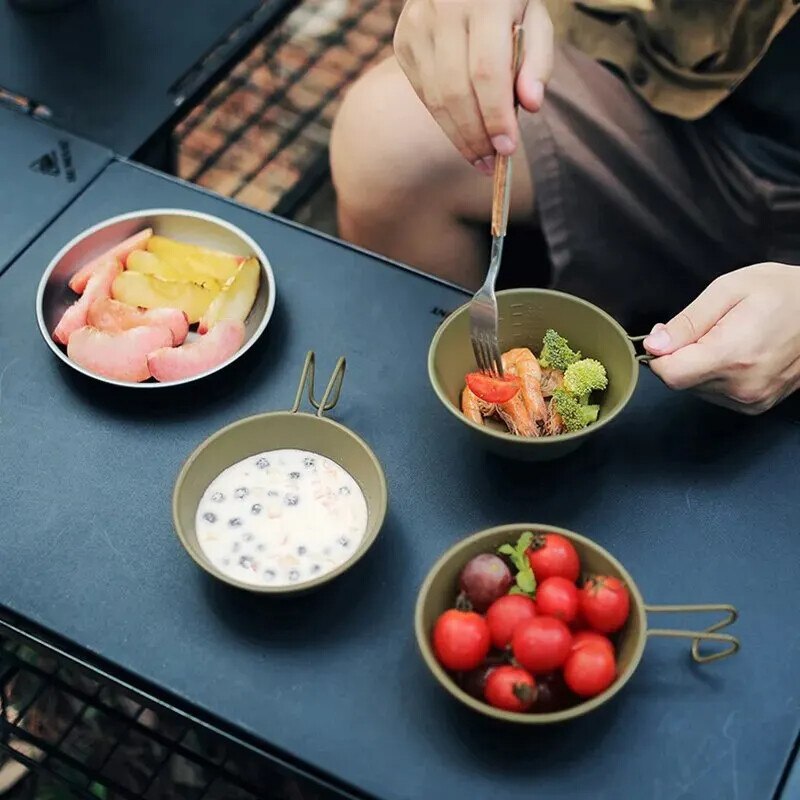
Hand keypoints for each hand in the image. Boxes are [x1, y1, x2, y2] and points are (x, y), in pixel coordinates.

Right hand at [393, 0, 553, 172]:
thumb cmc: (507, 0)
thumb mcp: (535, 17)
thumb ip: (539, 60)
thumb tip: (532, 105)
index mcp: (483, 0)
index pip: (486, 71)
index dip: (496, 115)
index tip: (507, 148)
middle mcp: (443, 10)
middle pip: (456, 91)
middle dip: (475, 134)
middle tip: (492, 163)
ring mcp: (417, 27)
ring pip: (435, 98)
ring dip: (459, 137)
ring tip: (480, 159)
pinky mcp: (403, 42)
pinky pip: (424, 95)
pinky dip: (445, 121)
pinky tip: (464, 136)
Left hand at [644, 263, 799, 414]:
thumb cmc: (783, 292)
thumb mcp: (727, 290)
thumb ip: (686, 323)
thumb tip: (654, 345)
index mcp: (732, 356)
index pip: (670, 375)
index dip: (659, 355)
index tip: (666, 336)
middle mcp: (742, 386)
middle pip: (681, 382)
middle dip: (680, 357)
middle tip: (703, 330)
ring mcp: (751, 400)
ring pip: (696, 389)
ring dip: (698, 367)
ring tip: (726, 338)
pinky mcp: (757, 405)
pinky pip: (716, 394)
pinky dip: (714, 376)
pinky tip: (735, 354)